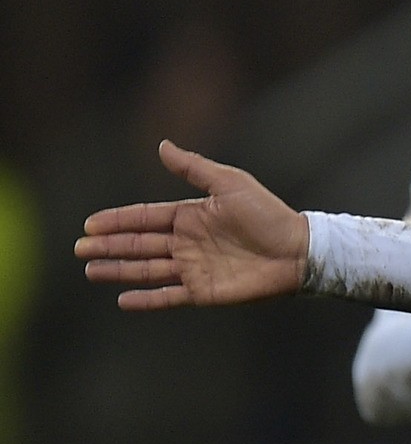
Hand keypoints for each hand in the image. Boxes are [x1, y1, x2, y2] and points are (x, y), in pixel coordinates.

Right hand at [75, 140, 309, 308]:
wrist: (298, 251)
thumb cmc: (268, 214)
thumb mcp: (230, 183)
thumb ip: (194, 168)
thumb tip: (161, 145)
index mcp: (191, 216)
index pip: (145, 217)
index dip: (118, 221)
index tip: (89, 224)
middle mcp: (188, 242)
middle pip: (139, 244)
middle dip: (109, 246)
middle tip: (79, 249)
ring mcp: (194, 268)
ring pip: (147, 269)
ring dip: (119, 270)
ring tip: (91, 270)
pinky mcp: (203, 291)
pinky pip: (168, 296)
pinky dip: (146, 299)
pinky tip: (123, 299)